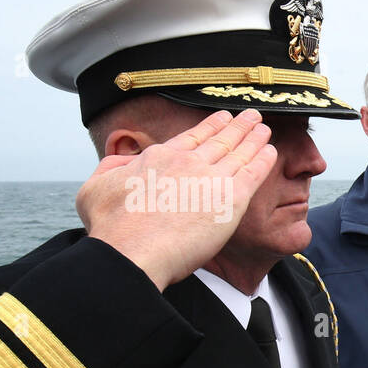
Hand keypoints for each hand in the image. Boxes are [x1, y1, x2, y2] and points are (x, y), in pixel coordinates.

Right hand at [79, 109, 277, 289]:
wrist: (132, 252)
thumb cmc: (112, 229)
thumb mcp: (96, 188)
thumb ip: (112, 169)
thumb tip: (123, 163)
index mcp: (158, 158)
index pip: (191, 138)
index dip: (210, 126)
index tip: (222, 119)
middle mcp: (187, 162)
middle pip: (219, 140)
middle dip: (237, 127)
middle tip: (251, 116)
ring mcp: (210, 179)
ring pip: (238, 153)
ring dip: (253, 138)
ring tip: (264, 128)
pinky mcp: (230, 200)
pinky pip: (252, 174)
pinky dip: (263, 160)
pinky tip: (271, 152)